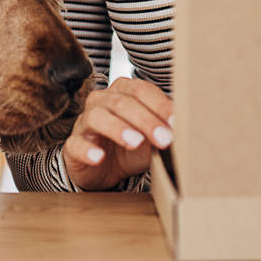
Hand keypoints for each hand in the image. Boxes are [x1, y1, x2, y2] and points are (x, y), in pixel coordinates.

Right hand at [61, 76, 173, 190]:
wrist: (105, 170)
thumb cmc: (132, 147)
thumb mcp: (153, 138)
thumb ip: (166, 131)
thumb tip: (188, 130)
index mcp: (123, 93)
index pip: (141, 91)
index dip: (159, 105)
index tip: (176, 123)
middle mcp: (101, 101)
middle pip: (121, 103)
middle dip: (145, 120)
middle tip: (164, 138)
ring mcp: (85, 122)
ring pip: (97, 117)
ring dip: (118, 128)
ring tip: (135, 142)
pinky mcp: (72, 145)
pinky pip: (75, 143)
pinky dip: (87, 149)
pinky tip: (99, 157)